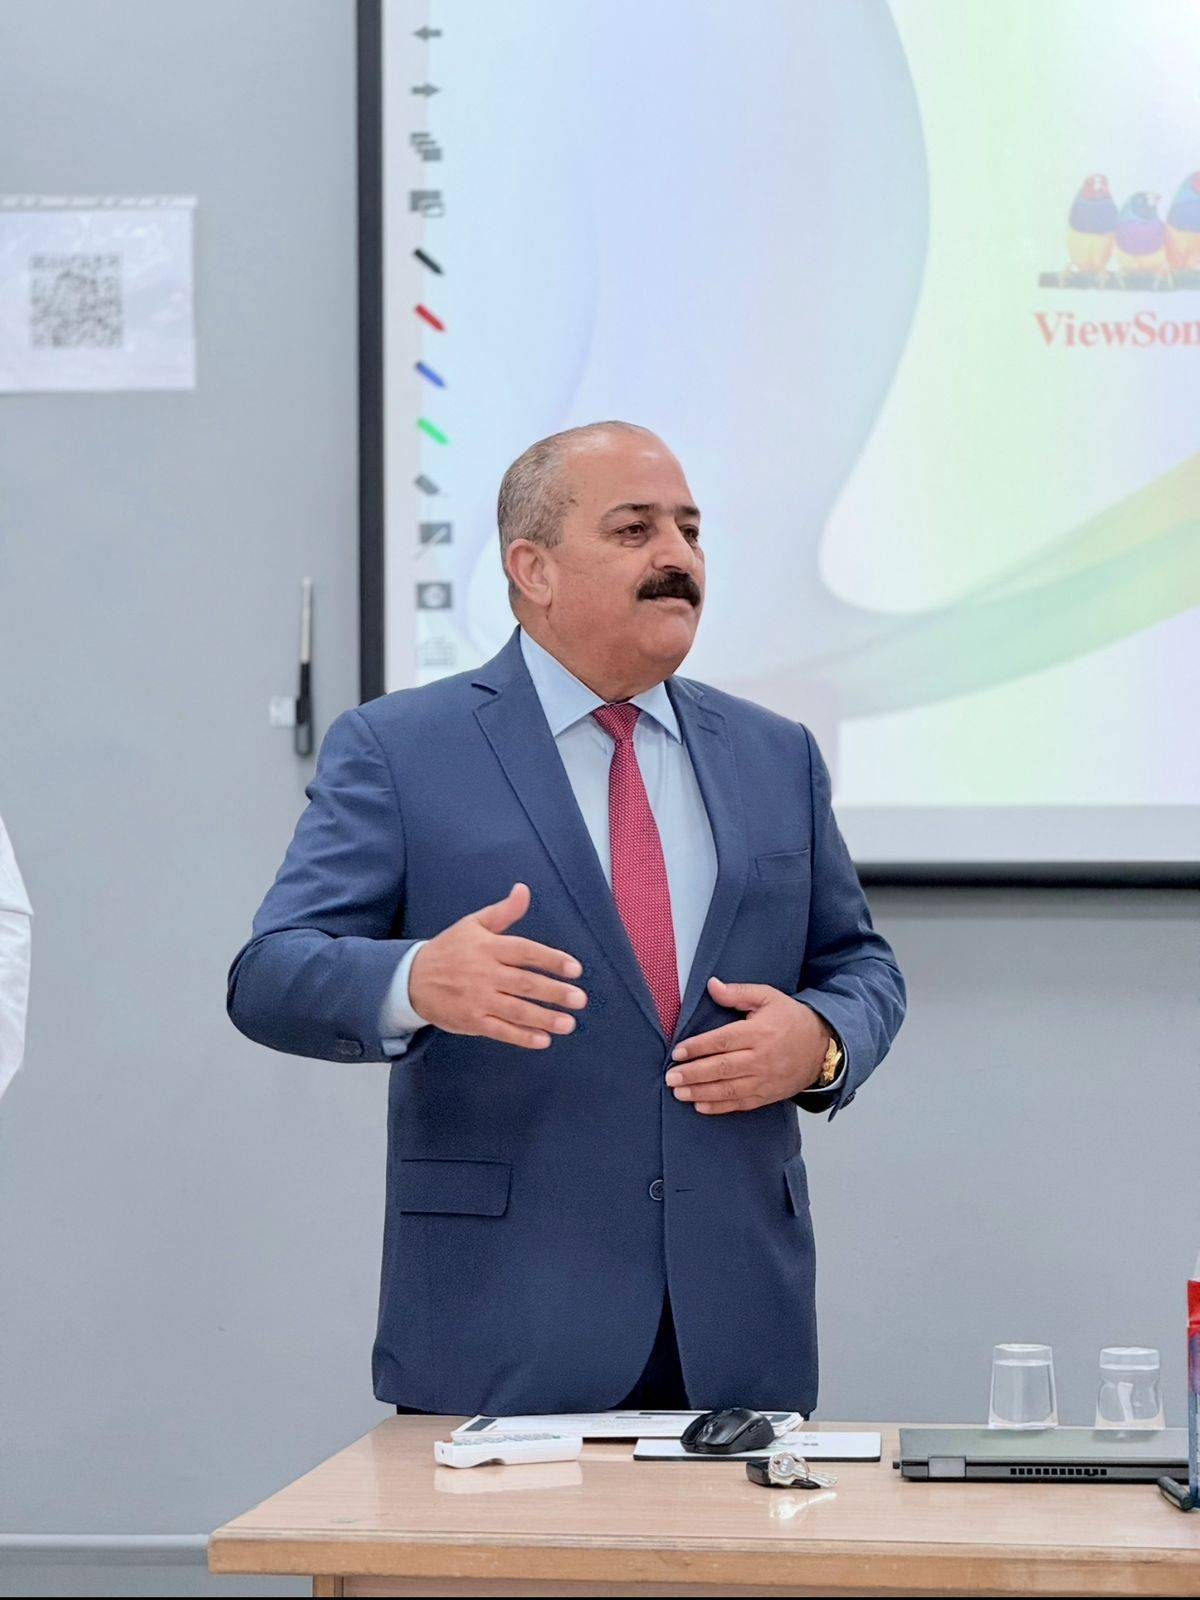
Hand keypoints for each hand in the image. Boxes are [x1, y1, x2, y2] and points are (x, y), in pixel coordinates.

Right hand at [408, 882, 586, 1048]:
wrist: (412, 979)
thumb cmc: (449, 949)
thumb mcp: (473, 924)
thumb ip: (503, 912)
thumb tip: (524, 890)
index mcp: (488, 947)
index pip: (525, 952)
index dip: (551, 959)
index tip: (575, 969)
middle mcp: (484, 973)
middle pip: (525, 983)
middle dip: (554, 992)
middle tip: (580, 999)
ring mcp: (477, 999)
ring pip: (516, 1010)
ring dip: (544, 1018)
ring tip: (569, 1024)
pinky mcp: (471, 1021)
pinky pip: (500, 1030)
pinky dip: (522, 1037)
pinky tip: (543, 1040)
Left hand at [663, 977, 830, 1112]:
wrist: (822, 1047)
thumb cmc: (792, 1019)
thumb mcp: (768, 997)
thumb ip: (738, 993)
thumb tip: (712, 985)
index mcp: (759, 1032)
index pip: (722, 1041)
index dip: (698, 1047)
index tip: (678, 1052)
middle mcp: (761, 1058)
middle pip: (721, 1068)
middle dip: (693, 1074)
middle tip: (670, 1077)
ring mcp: (765, 1080)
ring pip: (728, 1089)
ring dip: (701, 1092)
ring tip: (678, 1093)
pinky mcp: (768, 1095)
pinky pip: (740, 1103)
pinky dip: (719, 1107)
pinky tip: (700, 1106)